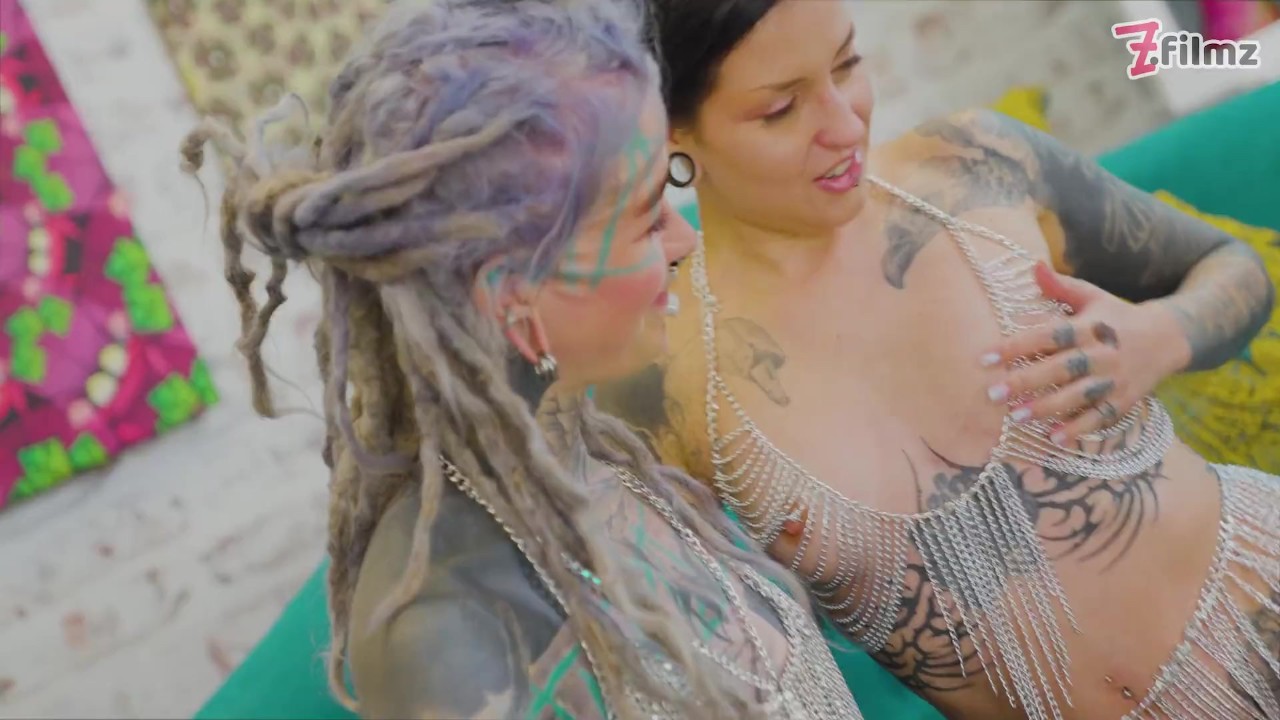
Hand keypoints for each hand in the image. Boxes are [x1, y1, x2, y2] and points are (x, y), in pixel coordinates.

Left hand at [979, 262, 1182, 444]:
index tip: (986, 357)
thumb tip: (1032, 265)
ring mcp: (1114, 379)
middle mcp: (1101, 354)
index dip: (1018, 345)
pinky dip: (1079, 430)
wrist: (1169, 337)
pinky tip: (1054, 440)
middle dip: (1026, 381)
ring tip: (1017, 418)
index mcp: (1089, 327)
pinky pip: (1100, 418)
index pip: (1049, 336)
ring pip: (1078, 396)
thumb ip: (1060, 286)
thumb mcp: (1092, 296)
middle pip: (1061, 368)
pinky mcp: (1123, 400)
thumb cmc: (1117, 316)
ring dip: (1048, 408)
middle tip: (993, 394)